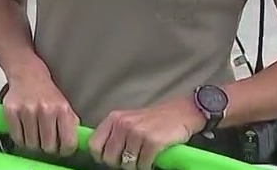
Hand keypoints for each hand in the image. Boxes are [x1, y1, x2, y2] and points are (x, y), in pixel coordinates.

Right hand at [1, 74, 79, 156]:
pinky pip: (17, 138)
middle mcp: (45, 110)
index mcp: (62, 109)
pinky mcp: (11, 111)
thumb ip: (71, 124)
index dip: (65, 150)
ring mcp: (27, 110)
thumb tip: (73, 144)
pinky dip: (20, 138)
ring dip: (33, 143)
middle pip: (48, 147)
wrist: (28, 74)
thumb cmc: (47, 93)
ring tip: (34, 133)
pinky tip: (24, 130)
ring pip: (31, 144)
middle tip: (46, 140)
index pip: (68, 143)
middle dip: (47, 147)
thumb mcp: (65, 105)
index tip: (62, 149)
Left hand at [88, 97, 205, 169]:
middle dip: (120, 163)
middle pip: (109, 158)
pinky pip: (142, 165)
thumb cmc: (154, 119)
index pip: (94, 145)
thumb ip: (114, 133)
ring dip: (136, 165)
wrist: (182, 112)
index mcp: (114, 118)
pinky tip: (152, 157)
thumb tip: (100, 153)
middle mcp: (123, 124)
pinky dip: (147, 165)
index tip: (112, 158)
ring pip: (126, 164)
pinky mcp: (152, 141)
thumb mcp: (129, 119)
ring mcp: (137, 132)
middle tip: (131, 158)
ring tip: (143, 156)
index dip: (101, 156)